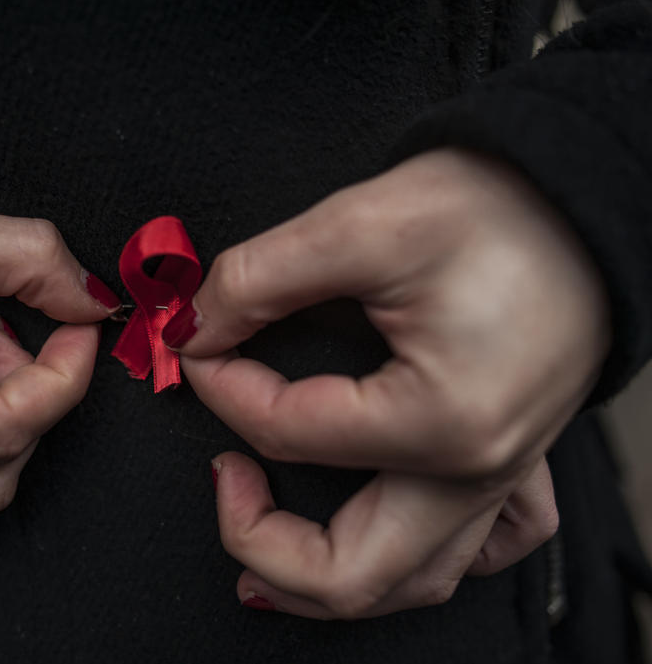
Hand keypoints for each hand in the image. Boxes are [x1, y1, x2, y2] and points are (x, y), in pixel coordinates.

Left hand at [167, 148, 609, 617]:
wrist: (580, 196)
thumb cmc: (497, 206)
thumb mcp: (361, 225)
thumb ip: (257, 281)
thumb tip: (196, 327)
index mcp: (438, 422)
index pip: (284, 433)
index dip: (221, 386)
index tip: (199, 344)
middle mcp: (476, 471)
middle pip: (347, 573)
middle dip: (257, 538)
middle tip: (221, 479)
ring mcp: (503, 474)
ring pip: (412, 581)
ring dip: (327, 576)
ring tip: (265, 540)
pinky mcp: (516, 458)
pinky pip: (480, 547)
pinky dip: (423, 557)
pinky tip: (387, 529)